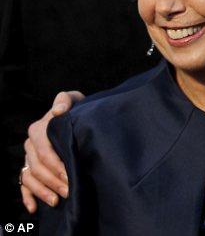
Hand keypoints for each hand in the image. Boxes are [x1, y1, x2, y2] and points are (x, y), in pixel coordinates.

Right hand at [20, 91, 84, 212]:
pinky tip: (34, 208)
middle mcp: (30, 145)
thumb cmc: (75, 110)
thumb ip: (66, 101)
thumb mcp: (74, 101)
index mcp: (38, 130)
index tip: (71, 175)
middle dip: (53, 181)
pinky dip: (27, 197)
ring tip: (57, 200)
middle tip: (69, 191)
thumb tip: (59, 110)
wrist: (73, 118)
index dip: (57, 165)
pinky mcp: (29, 168)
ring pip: (30, 178)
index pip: (45, 152)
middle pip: (38, 168)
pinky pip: (23, 184)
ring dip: (42, 191)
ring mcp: (28, 158)